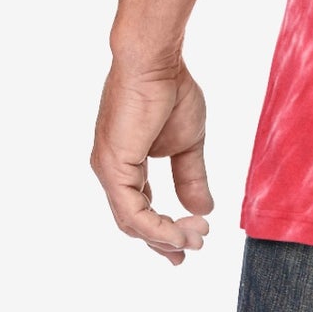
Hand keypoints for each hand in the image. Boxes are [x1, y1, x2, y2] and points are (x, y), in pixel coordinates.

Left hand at [91, 56, 213, 264]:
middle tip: (194, 248)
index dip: (164, 231)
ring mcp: (109, 172)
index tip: (190, 243)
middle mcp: (112, 172)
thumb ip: (191, 177)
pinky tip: (180, 232)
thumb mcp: (188, 143)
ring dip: (166, 236)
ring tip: (196, 238)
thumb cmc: (171, 90)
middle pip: (134, 223)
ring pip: (132, 223)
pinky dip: (157, 227)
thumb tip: (203, 210)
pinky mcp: (113, 169)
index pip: (140, 210)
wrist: (156, 62)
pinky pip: (132, 212)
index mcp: (126, 165)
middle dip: (166, 240)